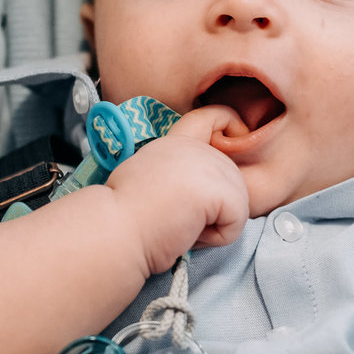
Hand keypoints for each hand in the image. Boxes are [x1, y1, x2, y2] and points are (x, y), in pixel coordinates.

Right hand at [106, 105, 249, 274]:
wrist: (115, 230)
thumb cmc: (123, 216)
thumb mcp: (148, 179)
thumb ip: (178, 172)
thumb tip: (194, 188)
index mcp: (174, 142)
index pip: (213, 117)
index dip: (228, 127)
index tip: (222, 145)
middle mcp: (195, 147)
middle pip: (233, 176)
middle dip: (214, 206)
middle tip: (179, 215)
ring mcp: (209, 165)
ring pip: (238, 202)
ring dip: (214, 224)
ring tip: (180, 224)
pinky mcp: (219, 189)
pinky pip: (237, 221)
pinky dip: (217, 237)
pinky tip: (188, 231)